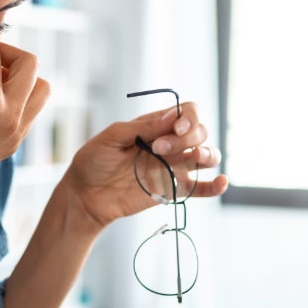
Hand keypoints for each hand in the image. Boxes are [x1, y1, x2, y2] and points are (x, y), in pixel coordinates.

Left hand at [62, 102, 228, 228]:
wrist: (85, 195)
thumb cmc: (94, 161)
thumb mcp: (111, 138)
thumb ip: (141, 127)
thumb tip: (171, 117)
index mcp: (155, 125)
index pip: (186, 113)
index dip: (188, 117)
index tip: (175, 127)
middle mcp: (170, 143)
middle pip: (199, 132)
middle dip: (187, 137)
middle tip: (159, 148)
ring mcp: (174, 166)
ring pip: (207, 155)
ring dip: (208, 153)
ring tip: (196, 157)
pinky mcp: (174, 190)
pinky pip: (202, 188)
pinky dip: (216, 185)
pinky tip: (221, 182)